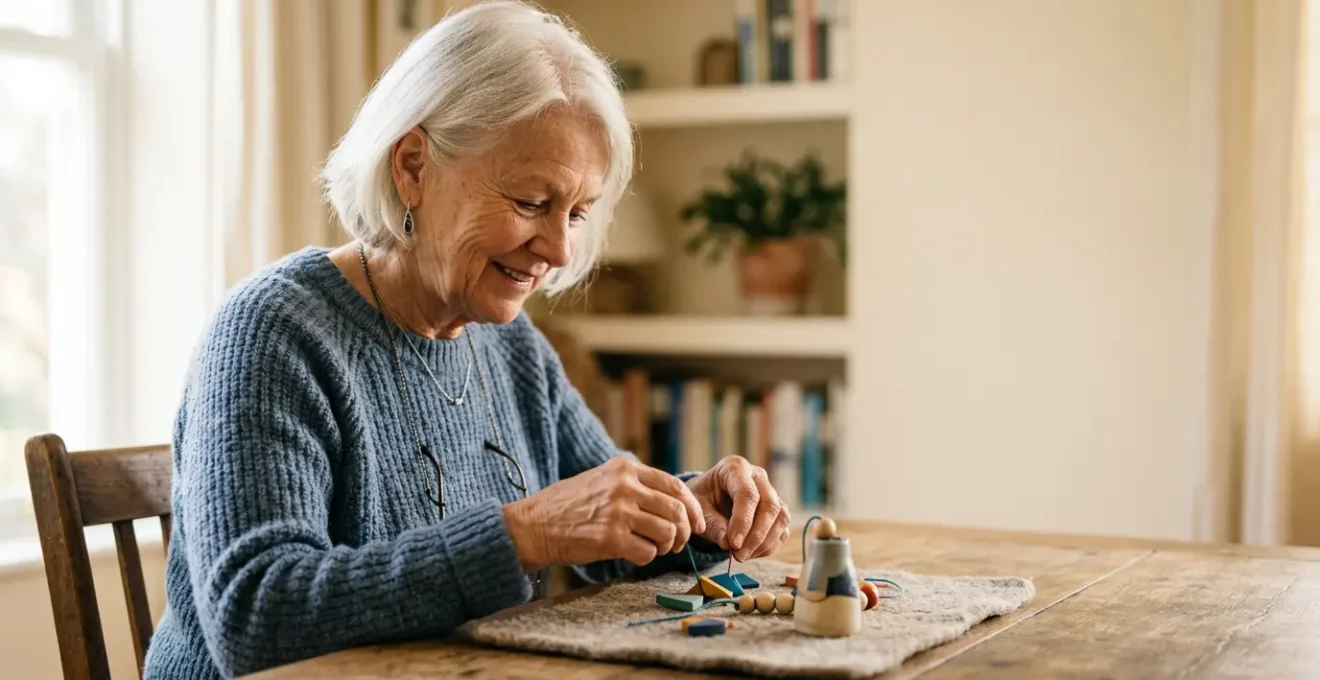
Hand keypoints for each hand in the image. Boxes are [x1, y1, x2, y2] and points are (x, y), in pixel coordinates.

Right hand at [501, 457, 705, 571]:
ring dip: (666, 546)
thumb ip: (633, 484)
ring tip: (654, 549)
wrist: (532, 525)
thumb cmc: (566, 506)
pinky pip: (647, 552)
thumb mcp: (601, 479)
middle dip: (683, 531)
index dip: (692, 508)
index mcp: (624, 468)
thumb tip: (672, 502)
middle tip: (676, 543)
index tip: (696, 524)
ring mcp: (618, 512)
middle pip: (676, 510)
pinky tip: (634, 555)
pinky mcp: (610, 538)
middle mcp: (624, 486)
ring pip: (667, 532)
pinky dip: (646, 558)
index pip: (674, 486)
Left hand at [685, 456, 790, 561]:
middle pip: (770, 505)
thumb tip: (728, 544)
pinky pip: (782, 529)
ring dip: (764, 542)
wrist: (708, 496)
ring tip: (742, 556)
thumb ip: (712, 525)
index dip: (743, 521)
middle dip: (756, 535)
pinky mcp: (778, 510)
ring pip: (781, 517)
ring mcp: (771, 492)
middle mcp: (758, 476)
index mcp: (735, 468)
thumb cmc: (702, 499)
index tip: (733, 544)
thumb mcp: (698, 509)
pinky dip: (769, 546)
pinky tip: (751, 553)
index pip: (748, 494)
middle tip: (738, 555)